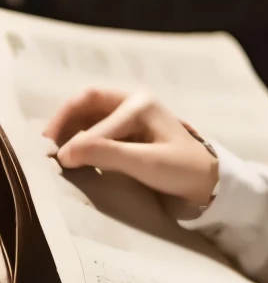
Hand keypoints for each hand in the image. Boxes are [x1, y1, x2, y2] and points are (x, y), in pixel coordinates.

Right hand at [42, 88, 219, 206]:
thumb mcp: (146, 163)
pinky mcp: (129, 130)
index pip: (94, 114)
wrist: (208, 181)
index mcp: (140, 103)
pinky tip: (74, 154)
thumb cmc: (182, 169)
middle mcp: (133, 102)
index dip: (74, 137)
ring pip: (89, 114)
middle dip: (64, 122)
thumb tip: (67, 153)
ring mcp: (131, 114)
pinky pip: (97, 127)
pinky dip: (82, 137)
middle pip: (86, 103)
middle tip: (45, 145)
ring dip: (71, 129)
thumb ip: (107, 154)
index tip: (62, 162)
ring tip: (55, 150)